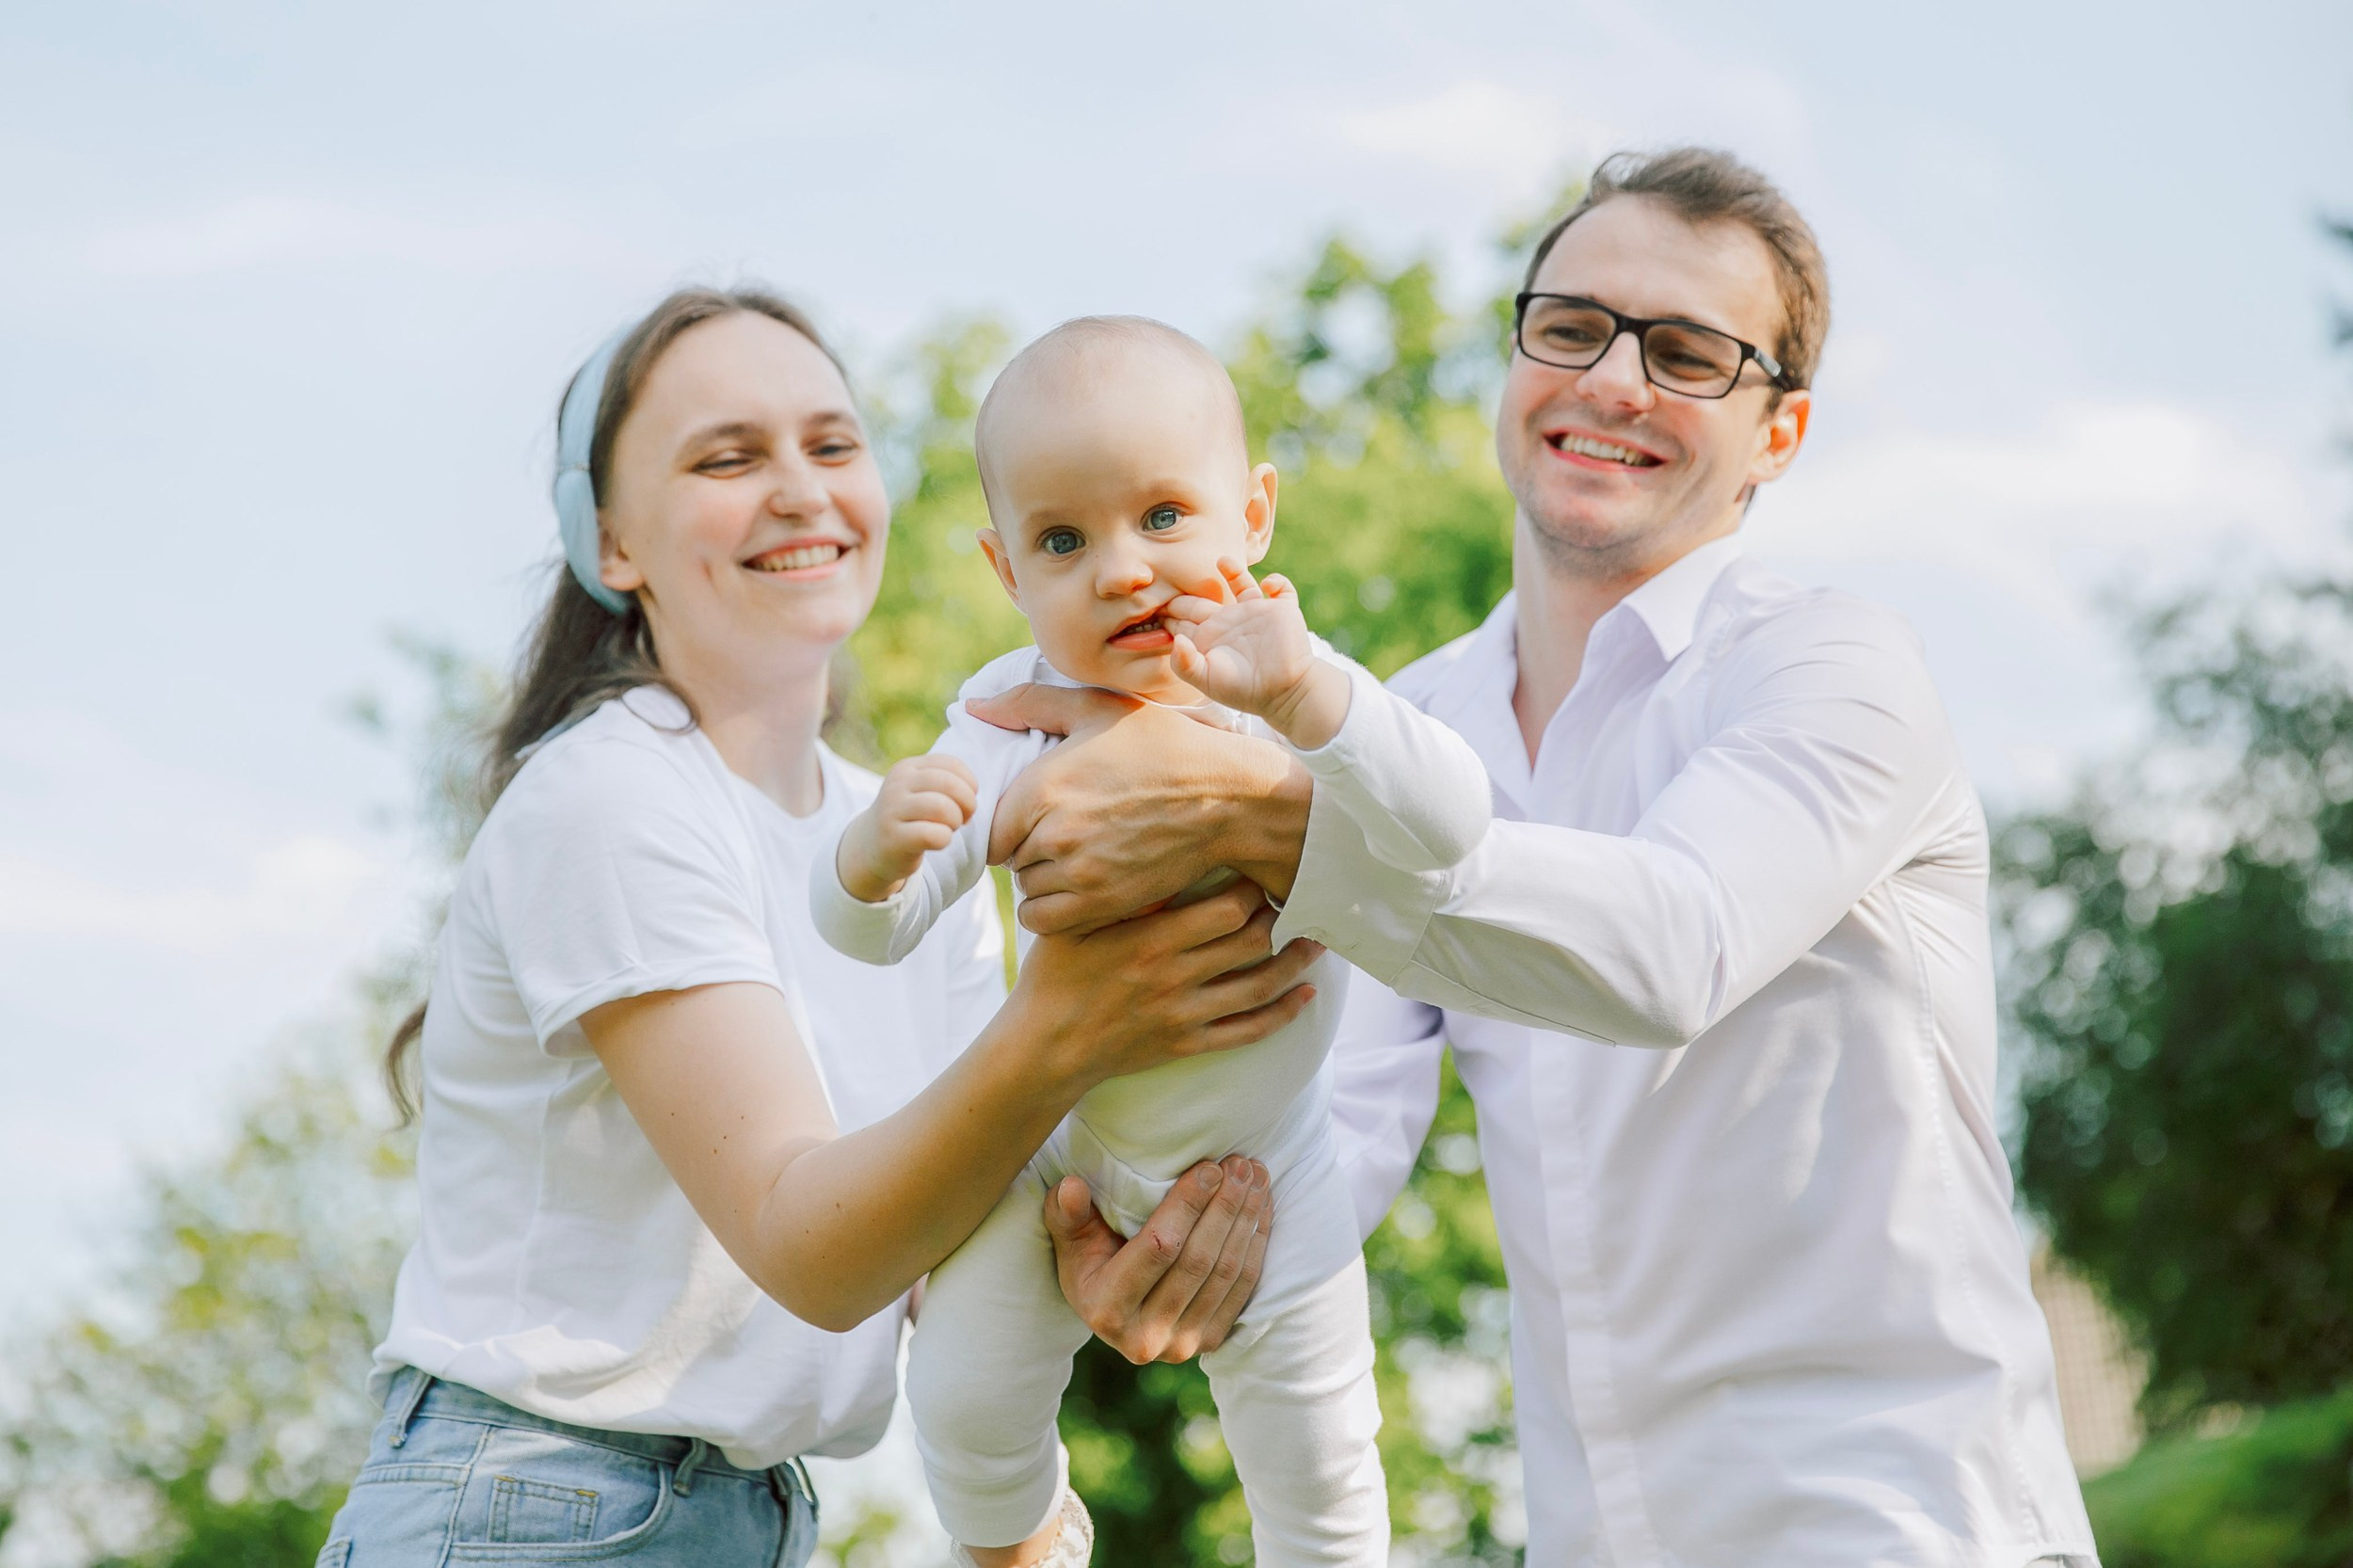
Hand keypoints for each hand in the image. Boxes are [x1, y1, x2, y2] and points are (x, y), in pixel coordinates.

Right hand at [836, 754, 978, 902]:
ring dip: (955, 822)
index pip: (952, 764)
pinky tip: (937, 841)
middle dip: (968, 804)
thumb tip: (972, 790)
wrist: (872, 846)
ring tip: (949, 828)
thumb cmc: (910, 817)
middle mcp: (897, 784)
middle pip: (950, 784)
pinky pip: (935, 835)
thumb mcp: (922, 790)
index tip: (964, 801)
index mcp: (907, 768)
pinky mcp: (893, 838)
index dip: (969, 784)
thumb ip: (946, 780)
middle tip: (963, 818)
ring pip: (943, 808)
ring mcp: (892, 810)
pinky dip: (945, 840)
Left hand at [966, 685, 1313, 933]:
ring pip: (1027, 889)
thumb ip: (1029, 704)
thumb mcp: (1098, 710)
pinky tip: (1081, 884)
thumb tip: (972, 708)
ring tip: (1077, 856)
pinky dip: (1053, 908)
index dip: (1008, 821)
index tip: (1034, 815)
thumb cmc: (1163, 746)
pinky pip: (1044, 920)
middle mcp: (1053, 834)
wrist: (1225, 797)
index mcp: (1042, 786)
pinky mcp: (1103, 904)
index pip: (988, 825)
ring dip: (1043, 878)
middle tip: (1064, 831)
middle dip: (1028, 846)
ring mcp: (1079, 874)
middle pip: (1008, 858)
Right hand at [1008, 878, 1324, 1092]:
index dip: (1254, 888)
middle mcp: (1176, 977)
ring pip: (1260, 986)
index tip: (1262, 871)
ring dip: (1296, 962)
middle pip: (1252, 940)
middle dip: (1282, 916)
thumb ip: (1118, 895)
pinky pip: (1247, 1031)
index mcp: (1151, 941)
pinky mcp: (1188, 1043)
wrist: (1045, 1048)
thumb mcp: (1075, 925)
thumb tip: (1159, 859)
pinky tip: (1306, 996)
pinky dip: (1283, 1014)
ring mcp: (1185, 1014)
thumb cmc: (1055, 977)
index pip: (1226, 908)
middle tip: (1298, 896)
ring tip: (1320, 941)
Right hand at [1047, 1157, 1270, 1362]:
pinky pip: (1243, 1288)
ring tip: (1256, 1176)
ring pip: (1226, 1273)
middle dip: (1225, 1206)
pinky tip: (1262, 1207)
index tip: (1209, 1167)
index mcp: (1106, 1310)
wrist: (1113, 1311)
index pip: (1159, 1248)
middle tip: (1240, 1164)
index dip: (1187, 1206)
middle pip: (1199, 1261)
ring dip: (1247, 1219)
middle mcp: (1145, 1337)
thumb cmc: (1089, 1263)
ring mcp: (1182, 1345)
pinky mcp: (1209, 1342)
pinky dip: (1257, 1244)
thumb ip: (1067, 1214)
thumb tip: (1071, 1187)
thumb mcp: (1070, 1240)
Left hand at [1163, 558, 1349, 747]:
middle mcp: (1230, 621)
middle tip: (1175, 572)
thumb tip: (1176, 639)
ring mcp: (1256, 613)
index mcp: (1210, 636)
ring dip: (1234, 570)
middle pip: (1205, 598)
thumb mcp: (1206, 680)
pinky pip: (1281, 588)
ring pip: (1242, 584)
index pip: (1184, 618)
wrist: (1283, 694)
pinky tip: (1268, 585)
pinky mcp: (1281, 610)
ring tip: (1223, 560)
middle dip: (1189, 588)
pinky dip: (1277, 581)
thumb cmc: (1243, 690)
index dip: (1170, 610)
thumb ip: (1184, 663)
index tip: (1154, 602)